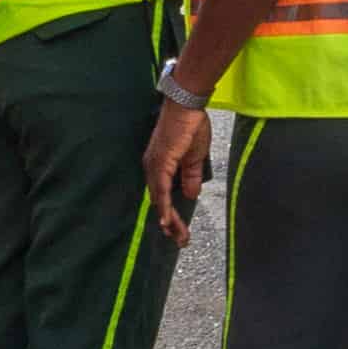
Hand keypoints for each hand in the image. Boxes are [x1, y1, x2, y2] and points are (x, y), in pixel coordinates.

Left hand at [144, 97, 215, 234]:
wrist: (186, 107)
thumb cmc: (191, 126)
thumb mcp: (195, 157)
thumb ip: (191, 176)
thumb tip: (191, 195)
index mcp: (160, 167)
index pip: (164, 196)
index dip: (171, 215)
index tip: (179, 231)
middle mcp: (152, 168)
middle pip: (160, 202)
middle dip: (171, 224)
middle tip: (181, 241)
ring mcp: (154, 166)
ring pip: (160, 200)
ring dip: (169, 220)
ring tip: (178, 237)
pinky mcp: (160, 163)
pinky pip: (161, 190)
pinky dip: (164, 207)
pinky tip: (167, 221)